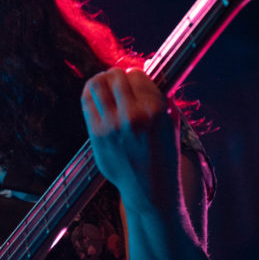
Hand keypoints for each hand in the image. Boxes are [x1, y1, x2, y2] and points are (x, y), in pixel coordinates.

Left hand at [81, 68, 179, 212]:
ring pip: (96, 84)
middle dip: (116, 74)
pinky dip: (90, 94)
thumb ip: (161, 98)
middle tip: (117, 80)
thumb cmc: (163, 155)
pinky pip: (86, 103)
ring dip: (100, 80)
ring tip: (103, 83)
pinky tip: (94, 96)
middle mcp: (133, 116)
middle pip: (115, 75)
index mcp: (156, 110)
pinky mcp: (96, 136)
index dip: (134, 75)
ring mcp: (112, 126)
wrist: (149, 189)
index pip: (137, 74)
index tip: (133, 80)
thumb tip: (147, 71)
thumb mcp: (172, 124)